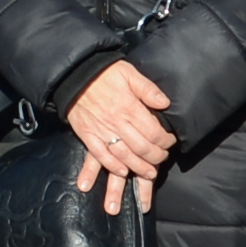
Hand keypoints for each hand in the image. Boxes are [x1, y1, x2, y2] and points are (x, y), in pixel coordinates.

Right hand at [65, 60, 173, 215]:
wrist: (74, 75)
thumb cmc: (104, 73)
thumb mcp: (129, 73)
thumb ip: (148, 89)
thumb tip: (165, 103)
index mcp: (129, 107)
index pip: (153, 132)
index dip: (165, 141)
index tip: (170, 142)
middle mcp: (116, 122)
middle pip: (141, 147)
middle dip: (156, 157)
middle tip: (162, 158)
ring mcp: (101, 130)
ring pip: (123, 155)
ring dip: (138, 167)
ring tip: (149, 173)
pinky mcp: (87, 135)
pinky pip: (100, 155)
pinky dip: (112, 165)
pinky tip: (122, 172)